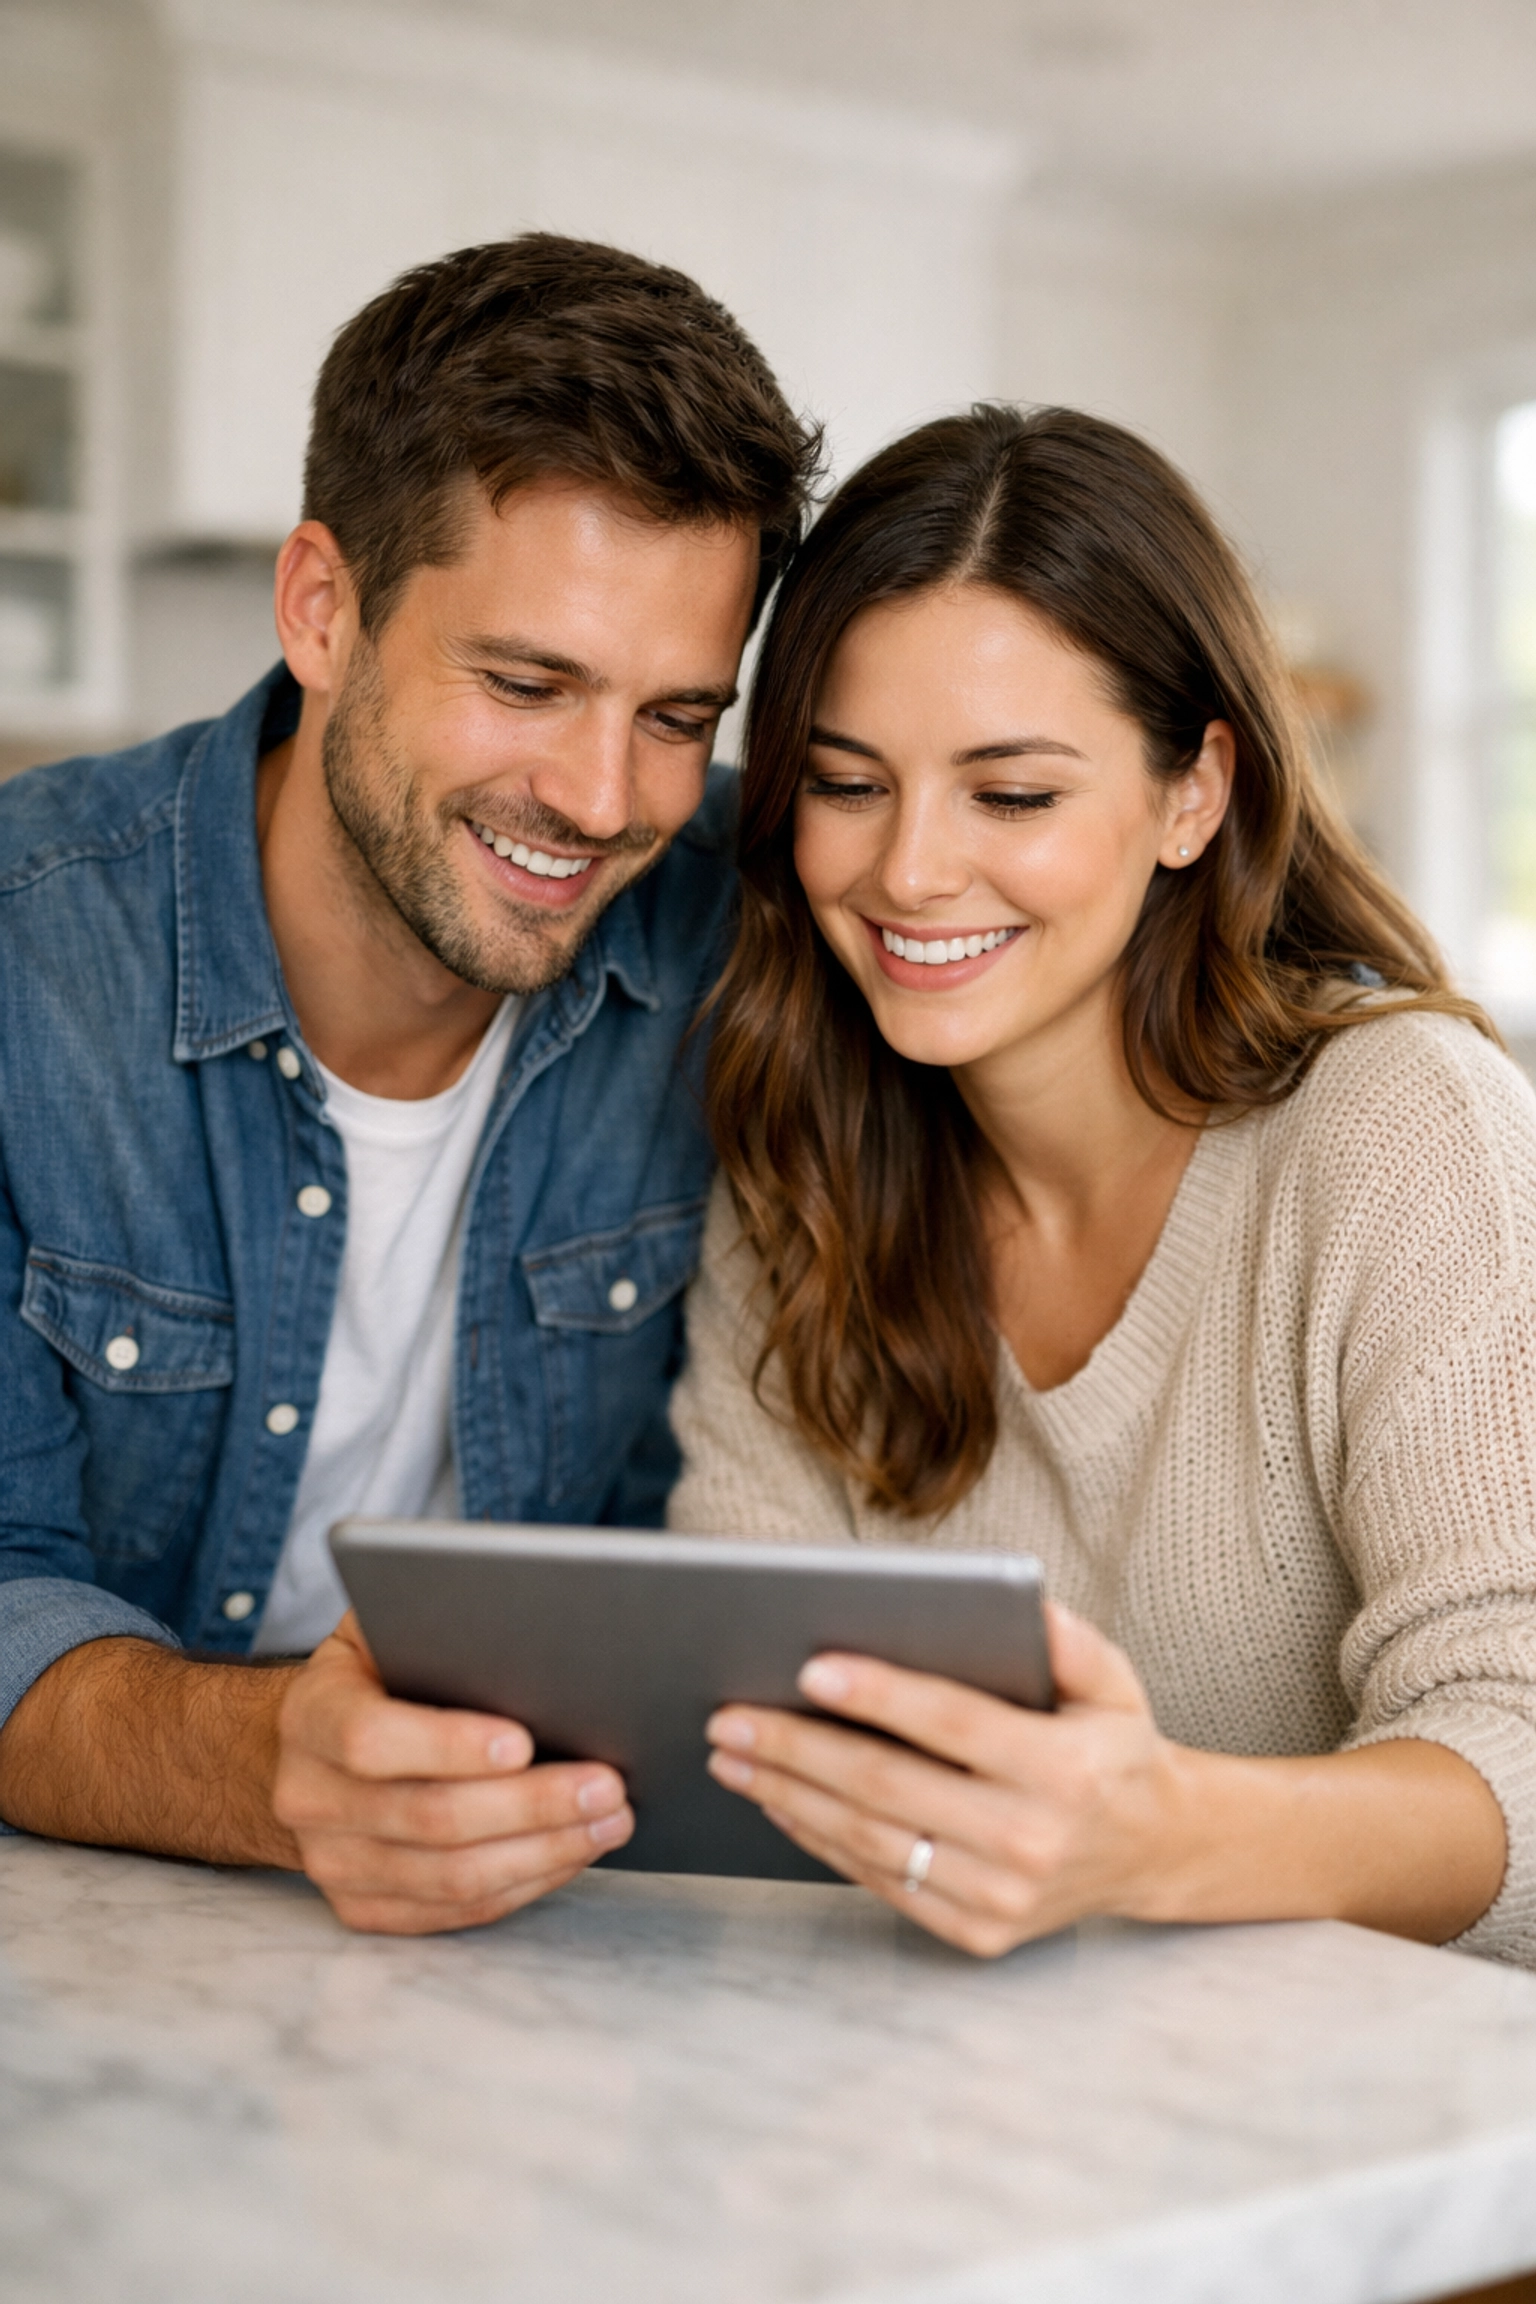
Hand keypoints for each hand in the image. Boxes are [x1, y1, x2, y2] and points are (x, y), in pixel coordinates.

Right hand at [274, 1612, 632, 1933]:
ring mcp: (331, 1862)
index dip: (448, 1745)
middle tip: (607, 1784)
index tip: (524, 1740)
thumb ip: (435, 1627)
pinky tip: (571, 1852)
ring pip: (450, 1876)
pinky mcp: (362, 1908)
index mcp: (311, 1714)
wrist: (325, 1745)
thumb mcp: (388, 1628)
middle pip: (428, 1817)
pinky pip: (454, 1912)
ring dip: (543, 1851)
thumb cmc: (382, 1672)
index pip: (370, 1738)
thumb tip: (524, 1629)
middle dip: (530, 1804)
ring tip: (609, 1820)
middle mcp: (308, 1795)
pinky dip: (524, 1884)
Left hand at [705, 1601, 1177, 1956]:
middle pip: (888, 1787)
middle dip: (798, 1748)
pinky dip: (820, 1840)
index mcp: (1062, 1770)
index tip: (809, 1667)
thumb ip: (1065, 1638)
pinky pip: (881, 1882)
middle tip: (729, 1714)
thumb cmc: (1114, 1746)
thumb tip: (1012, 1602)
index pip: (952, 1724)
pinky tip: (780, 1800)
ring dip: (789, 1795)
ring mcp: (1000, 1897)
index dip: (879, 1695)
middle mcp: (1030, 1841)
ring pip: (871, 1841)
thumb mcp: (1113, 1680)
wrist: (1155, 1850)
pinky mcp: (977, 1933)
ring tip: (733, 1755)